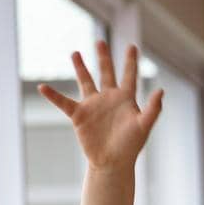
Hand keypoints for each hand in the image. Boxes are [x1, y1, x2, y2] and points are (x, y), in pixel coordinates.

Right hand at [37, 41, 162, 170]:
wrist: (113, 163)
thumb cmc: (131, 146)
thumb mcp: (144, 126)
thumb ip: (153, 109)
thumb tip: (161, 91)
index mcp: (125, 99)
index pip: (129, 76)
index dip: (131, 62)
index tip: (132, 46)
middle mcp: (108, 98)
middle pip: (106, 73)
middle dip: (103, 57)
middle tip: (100, 41)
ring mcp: (93, 105)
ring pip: (85, 81)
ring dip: (80, 68)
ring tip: (75, 53)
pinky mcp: (79, 115)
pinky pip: (63, 102)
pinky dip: (53, 95)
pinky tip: (42, 87)